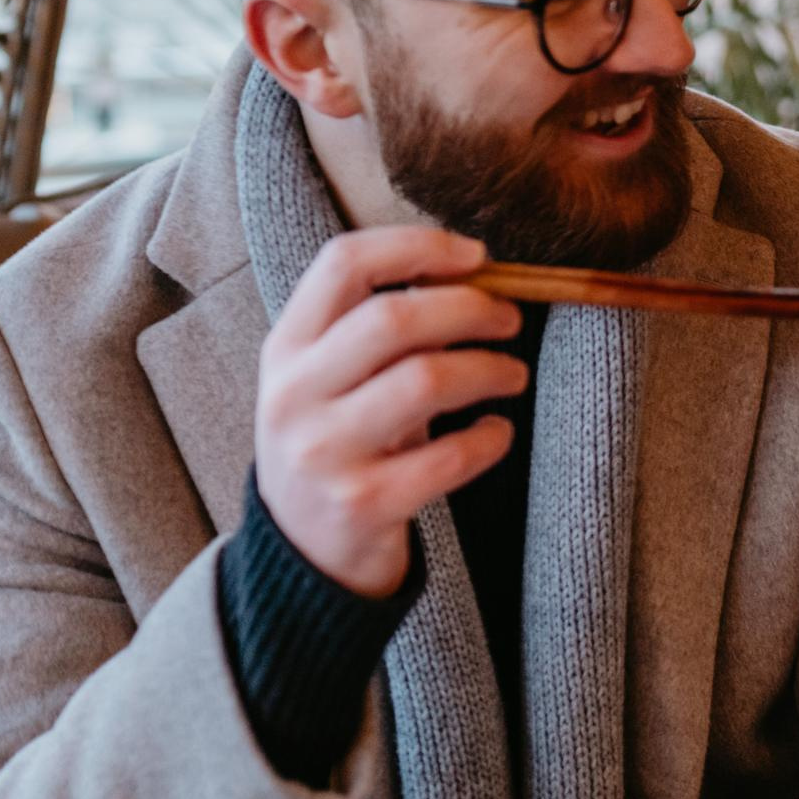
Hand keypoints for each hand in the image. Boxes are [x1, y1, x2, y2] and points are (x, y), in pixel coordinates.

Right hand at [254, 227, 528, 597]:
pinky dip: (488, 439)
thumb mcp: (326, 379)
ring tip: (513, 374)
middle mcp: (294, 395)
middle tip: (510, 318)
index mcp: (285, 348)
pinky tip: (497, 433)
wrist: (300, 552)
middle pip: (393, 319)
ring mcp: (323, 453)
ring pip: (426, 381)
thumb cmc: (335, 442)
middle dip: (470, 309)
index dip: (418, 247)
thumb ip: (375, 329)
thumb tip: (474, 274)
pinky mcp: (362, 504)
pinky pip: (448, 457)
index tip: (476, 257)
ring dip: (489, 369)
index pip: (343, 263)